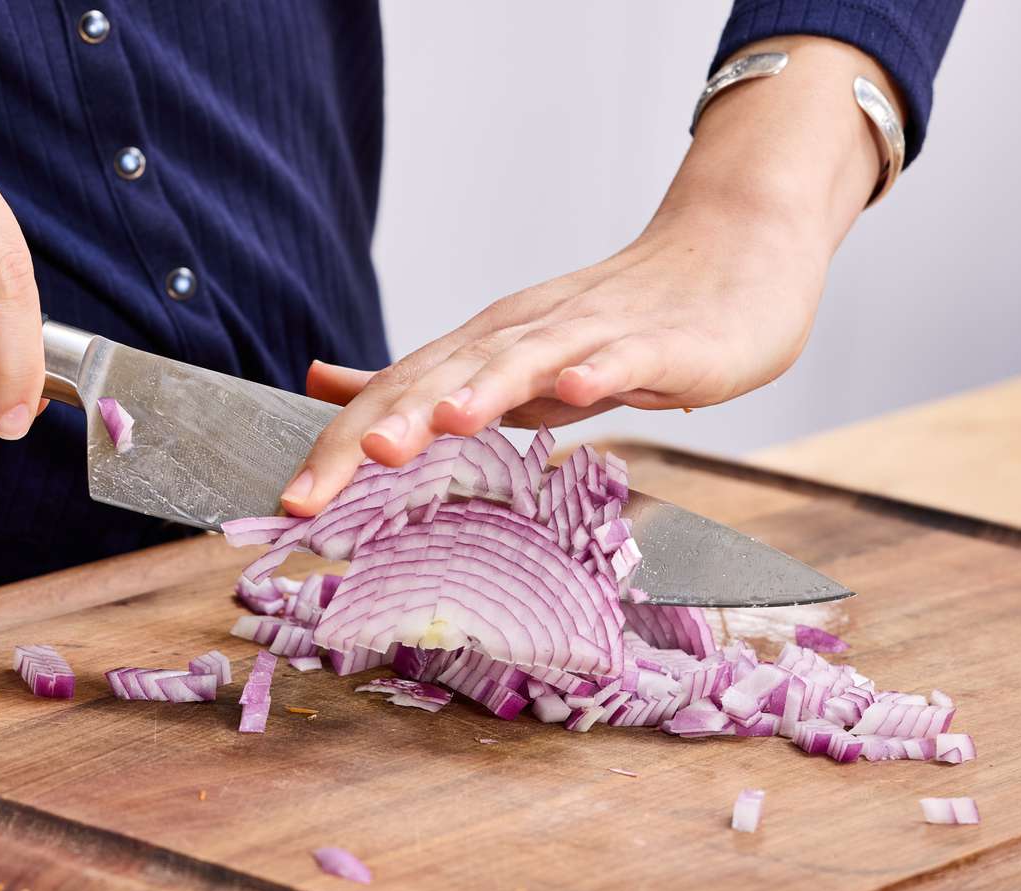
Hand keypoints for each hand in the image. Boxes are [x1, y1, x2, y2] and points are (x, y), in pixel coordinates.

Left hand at [283, 35, 898, 514]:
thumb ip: (421, 379)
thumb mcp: (501, 356)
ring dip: (478, 393)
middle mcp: (521, 335)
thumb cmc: (612, 323)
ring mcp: (590, 334)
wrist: (728, 257)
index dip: (340, 448)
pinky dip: (603, 371)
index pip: (396, 396)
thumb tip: (327, 385)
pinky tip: (582, 389)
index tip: (292, 503)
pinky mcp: (658, 344)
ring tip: (434, 428)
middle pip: (441, 380)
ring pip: (525, 363)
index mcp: (481, 349)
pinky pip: (627, 358)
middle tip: (327, 480)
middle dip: (382, 429)